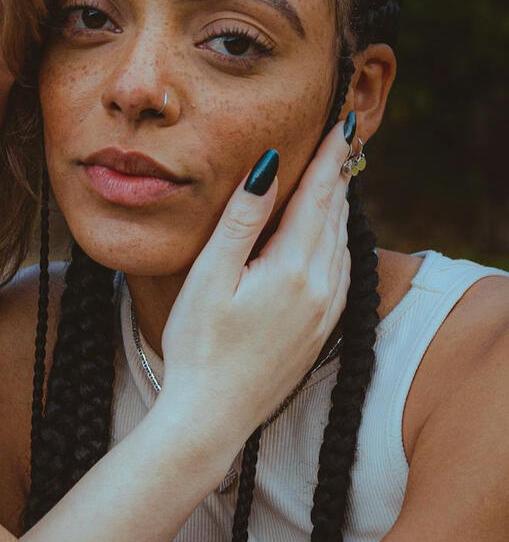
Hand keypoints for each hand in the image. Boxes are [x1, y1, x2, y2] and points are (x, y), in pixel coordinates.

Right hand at [156, 117, 352, 435]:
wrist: (211, 417)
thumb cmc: (198, 344)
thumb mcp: (210, 275)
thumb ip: (242, 219)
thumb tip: (270, 166)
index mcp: (293, 269)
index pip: (318, 196)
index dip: (329, 157)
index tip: (340, 124)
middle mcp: (320, 288)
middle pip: (335, 216)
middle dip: (338, 174)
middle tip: (343, 137)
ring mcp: (325, 312)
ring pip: (341, 242)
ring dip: (338, 206)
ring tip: (335, 175)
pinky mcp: (322, 330)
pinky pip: (341, 270)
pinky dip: (337, 239)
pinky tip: (328, 234)